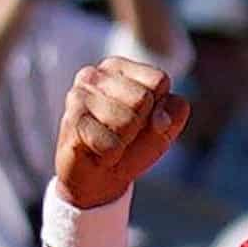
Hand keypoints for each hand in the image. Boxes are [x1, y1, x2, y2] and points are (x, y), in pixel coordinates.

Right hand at [55, 57, 189, 208]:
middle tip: (124, 133)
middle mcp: (95, 75)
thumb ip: (176, 110)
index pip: (159, 80)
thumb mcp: (167, 124)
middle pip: (143, 98)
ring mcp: (78, 95)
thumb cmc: (134, 144)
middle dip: (141, 124)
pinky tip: (97, 152)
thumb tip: (160, 119)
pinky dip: (111, 155)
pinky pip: (110, 144)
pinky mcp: (71, 121)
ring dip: (125, 141)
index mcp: (119, 68)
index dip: (161, 108)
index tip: (146, 119)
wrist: (100, 178)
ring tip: (110, 141)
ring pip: (127, 121)